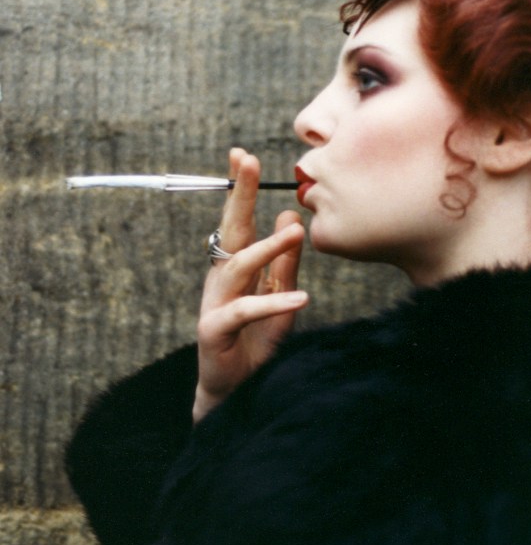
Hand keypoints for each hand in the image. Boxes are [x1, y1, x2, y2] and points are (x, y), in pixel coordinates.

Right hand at [193, 148, 307, 422]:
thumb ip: (285, 260)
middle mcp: (222, 277)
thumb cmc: (258, 338)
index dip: (240, 189)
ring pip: (237, 266)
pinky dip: (273, 303)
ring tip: (293, 233)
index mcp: (237, 265)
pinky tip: (302, 298)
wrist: (238, 389)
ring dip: (266, 248)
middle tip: (247, 161)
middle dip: (238, 194)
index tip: (244, 155)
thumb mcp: (280, 294)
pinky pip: (245, 311)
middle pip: (230, 229)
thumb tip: (290, 216)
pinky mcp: (215, 330)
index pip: (239, 220)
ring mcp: (216, 302)